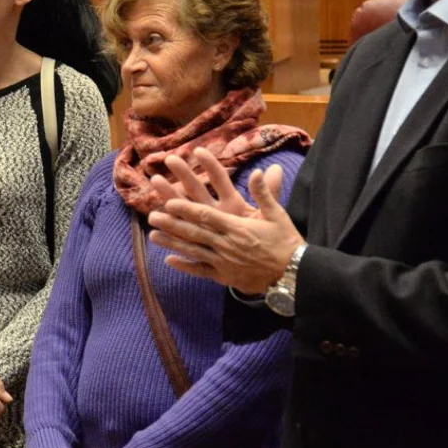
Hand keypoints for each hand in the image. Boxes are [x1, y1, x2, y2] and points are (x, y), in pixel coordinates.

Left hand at [144, 149, 302, 295]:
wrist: (295, 275)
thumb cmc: (286, 242)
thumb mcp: (278, 215)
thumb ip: (265, 193)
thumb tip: (258, 170)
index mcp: (238, 227)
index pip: (207, 216)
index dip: (187, 209)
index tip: (170, 202)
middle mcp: (227, 245)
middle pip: (194, 232)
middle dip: (172, 223)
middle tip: (152, 216)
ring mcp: (223, 262)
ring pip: (193, 251)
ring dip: (172, 243)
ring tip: (152, 236)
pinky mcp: (224, 277)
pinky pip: (201, 271)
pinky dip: (185, 266)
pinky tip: (169, 261)